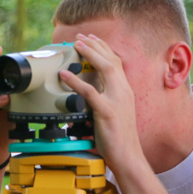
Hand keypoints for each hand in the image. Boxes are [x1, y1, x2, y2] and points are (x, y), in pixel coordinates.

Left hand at [59, 34, 143, 167]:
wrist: (128, 157)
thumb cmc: (118, 139)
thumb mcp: (114, 113)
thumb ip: (104, 100)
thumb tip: (87, 94)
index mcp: (125, 92)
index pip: (116, 63)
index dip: (104, 48)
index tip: (92, 39)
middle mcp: (124, 92)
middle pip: (111, 60)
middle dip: (96, 45)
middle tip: (81, 37)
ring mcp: (117, 101)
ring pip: (106, 69)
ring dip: (90, 54)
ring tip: (76, 45)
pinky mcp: (107, 112)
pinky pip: (90, 92)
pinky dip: (75, 81)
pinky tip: (64, 75)